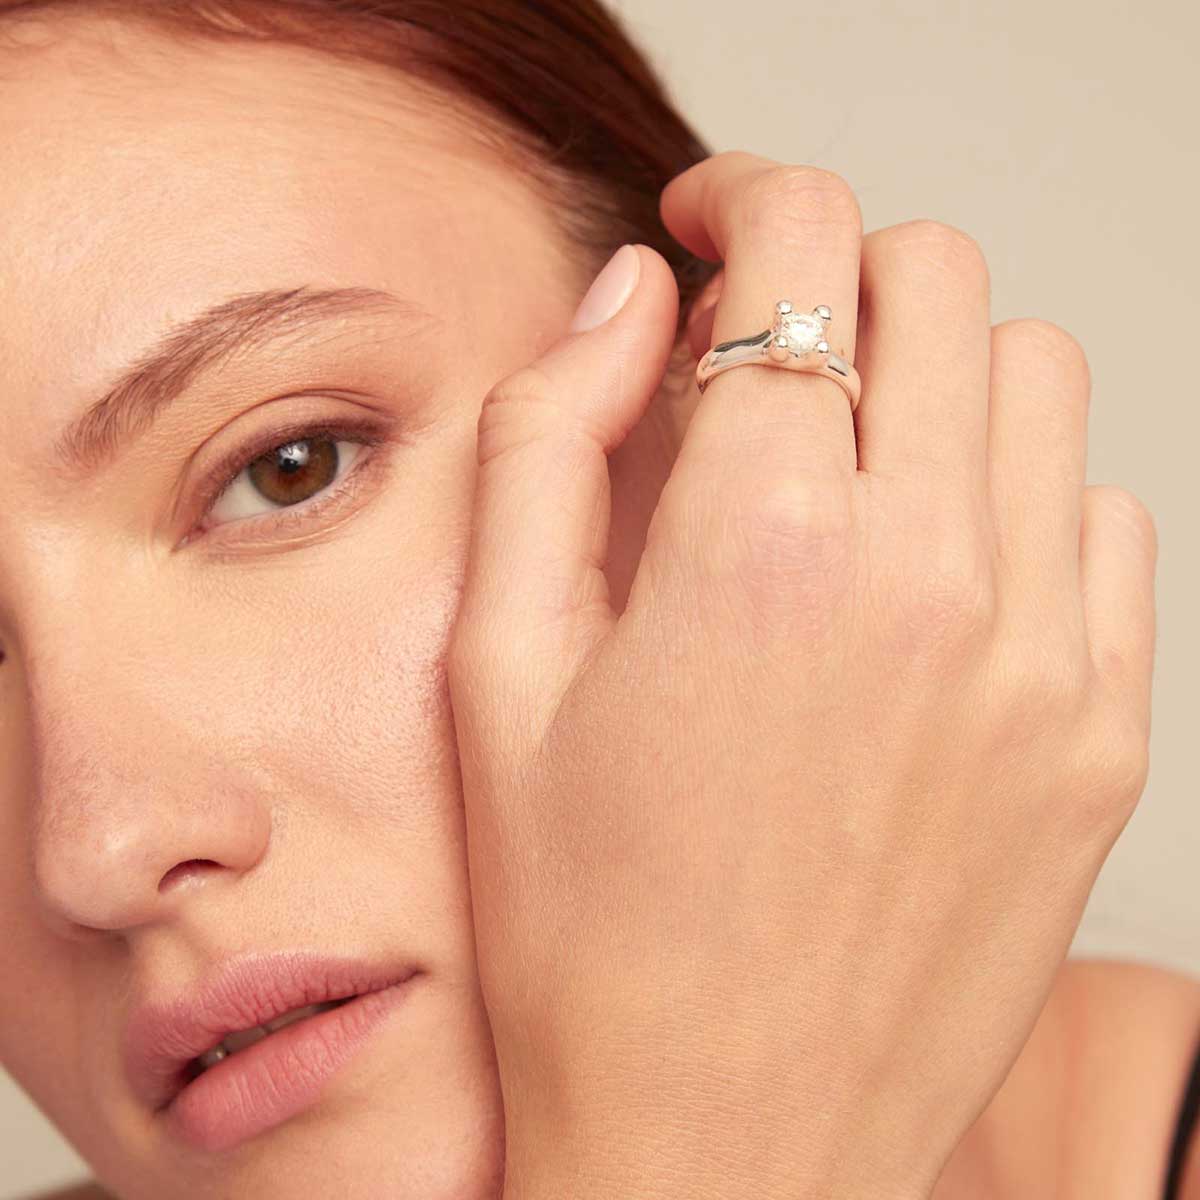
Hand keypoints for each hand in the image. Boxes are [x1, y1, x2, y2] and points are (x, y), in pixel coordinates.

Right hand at [447, 151, 1156, 1199]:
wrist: (723, 1139)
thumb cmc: (587, 927)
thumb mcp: (496, 671)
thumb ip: (546, 443)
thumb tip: (622, 298)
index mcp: (759, 550)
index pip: (803, 250)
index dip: (747, 197)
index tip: (711, 226)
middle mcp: (929, 581)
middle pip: (938, 281)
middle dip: (841, 276)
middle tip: (767, 351)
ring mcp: (1042, 662)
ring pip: (1038, 382)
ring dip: (934, 375)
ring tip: (847, 461)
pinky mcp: (1100, 738)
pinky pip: (1104, 524)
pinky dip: (1016, 498)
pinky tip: (928, 568)